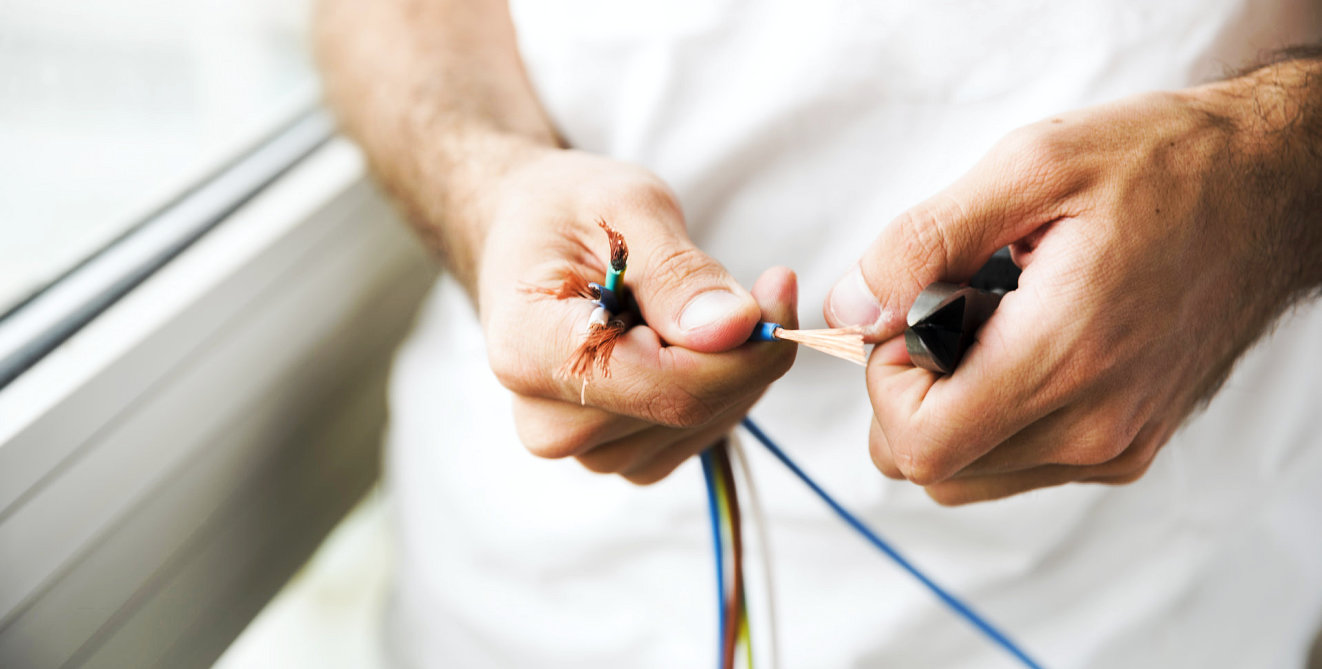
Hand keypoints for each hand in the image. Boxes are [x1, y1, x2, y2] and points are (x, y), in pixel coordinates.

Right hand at [479, 150, 797, 483]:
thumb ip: (678, 272)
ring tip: (693, 303)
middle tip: (756, 284)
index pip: (668, 387)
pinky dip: (718, 388)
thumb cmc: (568, 210)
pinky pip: (694, 435)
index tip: (778, 286)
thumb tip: (734, 328)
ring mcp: (579, 445)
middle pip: (689, 408)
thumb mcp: (626, 207)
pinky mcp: (612, 452)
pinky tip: (690, 340)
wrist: (524, 233)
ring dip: (733, 366)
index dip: (744, 349)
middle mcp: (546, 418)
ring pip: (702, 425)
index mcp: (530, 351)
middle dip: (744, 348)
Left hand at [825, 66, 1321, 503]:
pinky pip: (1016, 463)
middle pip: (933, 467)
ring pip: (969, 473)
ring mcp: (1114, 447)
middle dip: (905, 394)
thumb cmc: (1160, 165)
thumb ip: (923, 243)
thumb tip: (852, 308)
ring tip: (992, 319)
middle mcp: (1095, 426)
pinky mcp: (1125, 448)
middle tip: (945, 311)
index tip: (910, 314)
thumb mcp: (1030, 166)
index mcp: (1068, 357)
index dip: (884, 382)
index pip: (921, 443)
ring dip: (948, 406)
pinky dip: (992, 413)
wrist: (1269, 191)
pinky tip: (1024, 341)